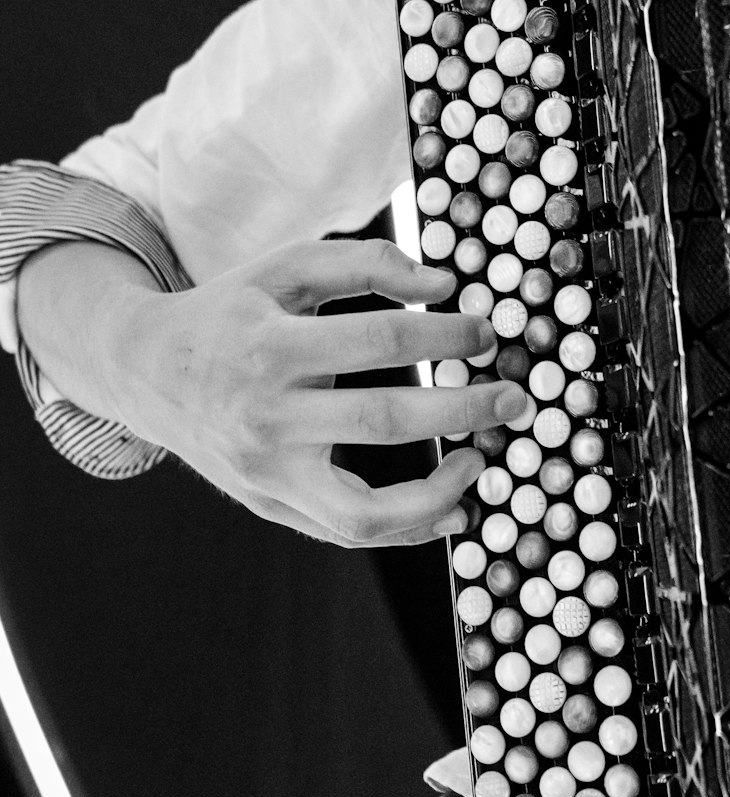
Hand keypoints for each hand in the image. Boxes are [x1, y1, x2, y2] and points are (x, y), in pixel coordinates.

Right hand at [111, 238, 523, 545]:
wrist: (147, 371)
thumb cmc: (230, 313)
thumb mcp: (283, 268)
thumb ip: (363, 263)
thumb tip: (443, 284)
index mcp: (270, 346)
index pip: (380, 342)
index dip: (446, 337)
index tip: (486, 334)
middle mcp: (266, 417)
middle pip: (383, 422)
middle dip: (463, 411)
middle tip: (515, 399)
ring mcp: (267, 472)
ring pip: (364, 510)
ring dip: (438, 494)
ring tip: (481, 464)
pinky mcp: (271, 504)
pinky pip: (347, 533)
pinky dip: (406, 530)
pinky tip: (449, 508)